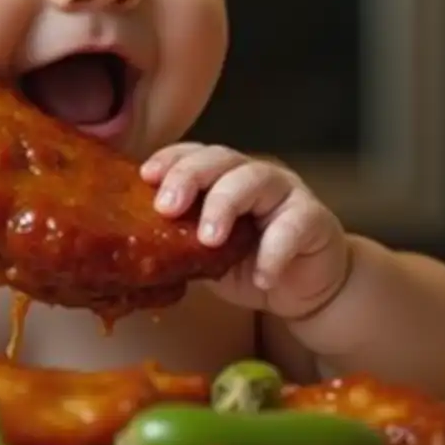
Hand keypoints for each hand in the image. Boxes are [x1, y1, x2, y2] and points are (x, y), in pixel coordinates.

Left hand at [141, 143, 349, 318]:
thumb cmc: (248, 263)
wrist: (304, 290)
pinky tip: (262, 276)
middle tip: (167, 207)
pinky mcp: (314, 219)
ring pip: (256, 180)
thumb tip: (130, 247)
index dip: (170, 159)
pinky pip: (294, 225)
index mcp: (222, 177)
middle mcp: (253, 175)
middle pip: (221, 158)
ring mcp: (286, 192)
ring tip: (209, 239)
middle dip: (190, 176)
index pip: (193, 154)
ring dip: (227, 205)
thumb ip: (178, 241)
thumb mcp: (205, 254)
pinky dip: (275, 251)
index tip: (146, 176)